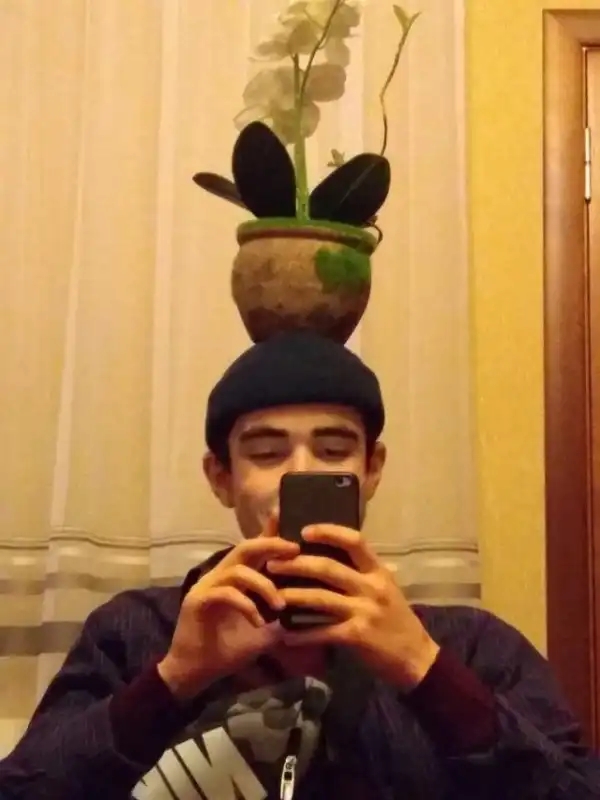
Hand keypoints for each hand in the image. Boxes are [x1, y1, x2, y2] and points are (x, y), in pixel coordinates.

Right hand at [158, 521, 299, 700]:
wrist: (196, 672)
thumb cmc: (229, 649)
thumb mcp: (264, 632)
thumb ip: (280, 617)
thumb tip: (306, 609)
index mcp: (235, 578)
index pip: (254, 549)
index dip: (270, 533)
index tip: (289, 519)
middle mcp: (220, 575)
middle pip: (245, 548)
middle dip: (270, 545)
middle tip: (294, 549)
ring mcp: (207, 586)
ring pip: (238, 570)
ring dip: (263, 585)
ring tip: (280, 605)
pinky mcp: (197, 600)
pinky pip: (225, 593)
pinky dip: (246, 604)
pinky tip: (258, 622)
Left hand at [268, 524, 439, 692]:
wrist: (415, 657)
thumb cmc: (396, 618)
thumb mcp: (385, 588)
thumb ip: (362, 573)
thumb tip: (329, 555)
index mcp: (378, 571)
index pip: (354, 540)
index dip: (328, 532)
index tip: (304, 530)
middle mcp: (372, 587)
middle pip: (328, 568)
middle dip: (296, 564)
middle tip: (272, 563)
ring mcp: (364, 611)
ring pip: (320, 598)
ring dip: (293, 596)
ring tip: (273, 595)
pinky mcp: (357, 635)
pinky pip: (323, 632)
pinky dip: (302, 634)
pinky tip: (286, 635)